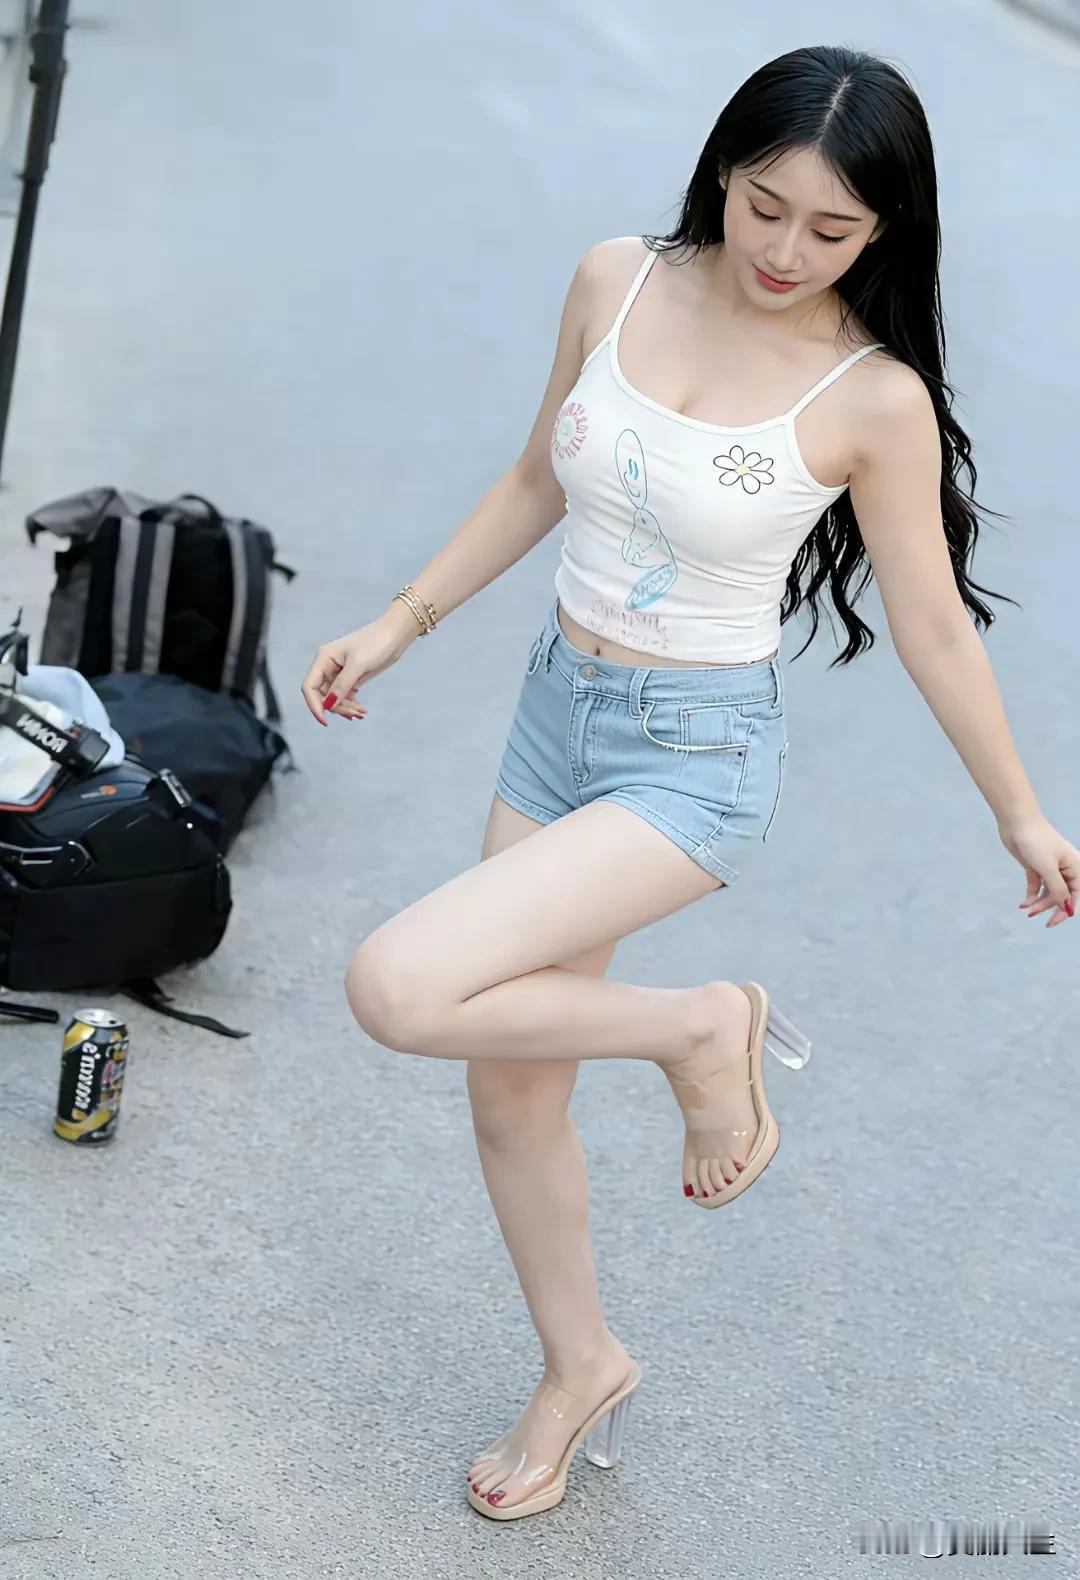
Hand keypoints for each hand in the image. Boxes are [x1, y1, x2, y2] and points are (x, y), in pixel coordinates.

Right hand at [300, 614, 406, 725]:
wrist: (395, 635)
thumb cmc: (376, 643)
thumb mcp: (358, 664)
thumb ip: (342, 684)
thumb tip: (329, 704)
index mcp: (324, 659)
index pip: (309, 687)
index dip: (314, 705)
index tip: (325, 721)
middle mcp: (327, 666)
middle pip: (321, 695)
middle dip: (335, 707)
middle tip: (354, 715)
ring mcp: (339, 672)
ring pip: (333, 698)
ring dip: (345, 708)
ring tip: (362, 713)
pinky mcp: (350, 677)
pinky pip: (344, 695)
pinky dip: (351, 704)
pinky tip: (361, 710)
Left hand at [997, 812, 1078, 928]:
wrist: (1016, 822)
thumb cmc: (1035, 840)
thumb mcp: (1047, 868)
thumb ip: (1057, 889)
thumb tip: (1065, 907)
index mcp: (1075, 867)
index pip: (1076, 894)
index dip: (1066, 909)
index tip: (1053, 922)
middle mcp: (1065, 869)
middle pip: (1062, 895)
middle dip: (1049, 907)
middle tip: (1034, 917)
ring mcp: (1050, 868)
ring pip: (1048, 892)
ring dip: (1039, 902)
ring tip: (1026, 909)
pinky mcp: (1035, 867)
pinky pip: (1037, 886)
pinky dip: (1031, 896)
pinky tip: (1024, 904)